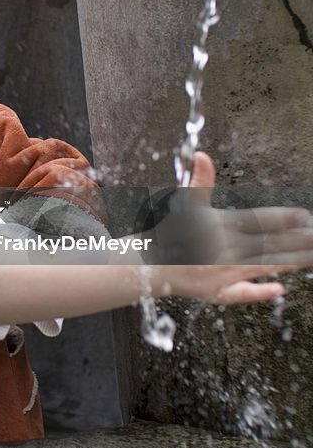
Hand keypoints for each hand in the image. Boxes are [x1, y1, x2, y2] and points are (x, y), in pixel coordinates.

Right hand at [151, 153, 312, 304]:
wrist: (151, 265)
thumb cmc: (172, 233)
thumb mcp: (186, 203)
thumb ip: (200, 180)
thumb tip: (201, 154)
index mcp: (220, 225)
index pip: (259, 220)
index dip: (284, 218)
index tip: (305, 216)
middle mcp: (225, 249)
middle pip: (269, 244)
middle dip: (298, 240)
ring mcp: (223, 272)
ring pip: (264, 266)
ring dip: (291, 262)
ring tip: (312, 256)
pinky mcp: (218, 291)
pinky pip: (242, 293)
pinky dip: (259, 291)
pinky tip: (279, 289)